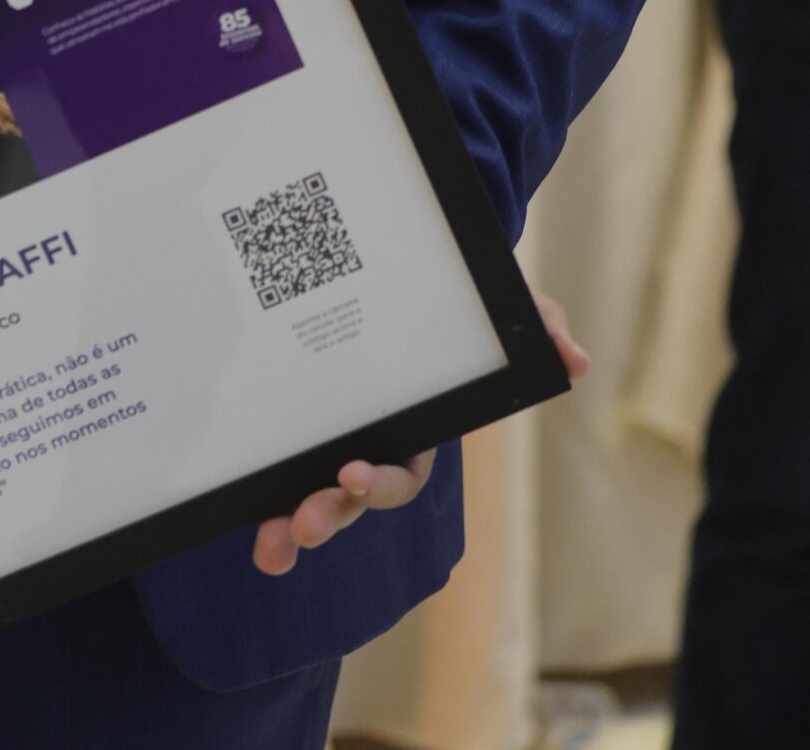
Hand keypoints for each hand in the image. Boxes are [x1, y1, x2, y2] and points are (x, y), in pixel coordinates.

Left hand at [250, 291, 589, 576]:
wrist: (412, 277)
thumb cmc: (461, 307)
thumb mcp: (503, 311)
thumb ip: (538, 328)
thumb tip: (574, 361)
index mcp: (418, 431)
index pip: (404, 472)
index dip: (383, 482)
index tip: (355, 475)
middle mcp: (376, 447)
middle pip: (354, 497)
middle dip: (331, 515)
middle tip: (303, 527)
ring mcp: (336, 441)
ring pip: (317, 496)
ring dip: (293, 525)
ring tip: (271, 548)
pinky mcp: (301, 425)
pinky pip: (281, 468)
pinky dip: (266, 500)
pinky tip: (251, 529)